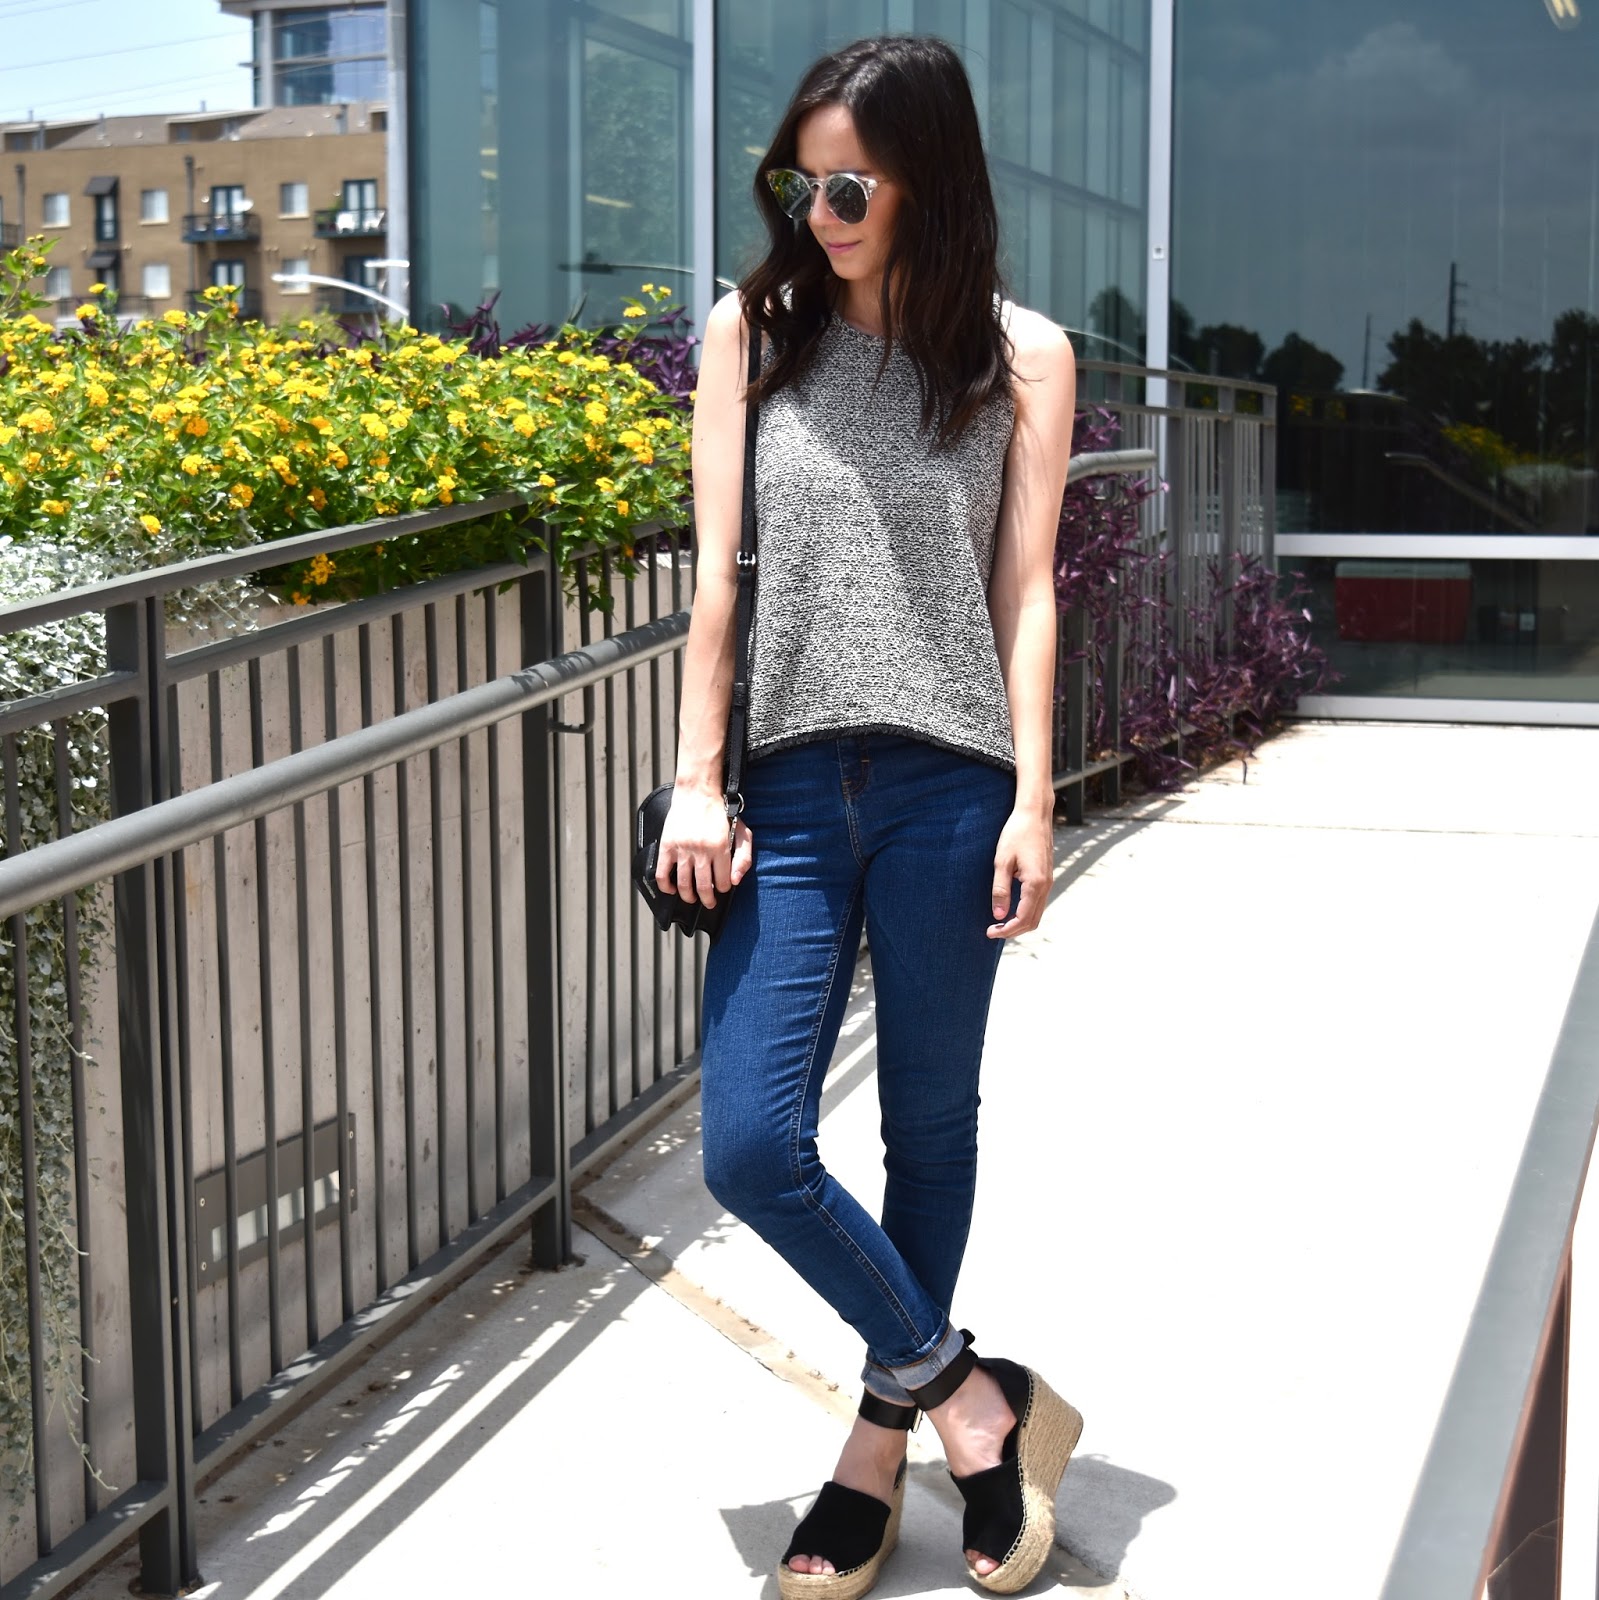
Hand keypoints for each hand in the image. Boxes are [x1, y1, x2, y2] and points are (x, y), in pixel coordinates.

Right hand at [656, 786, 754, 907]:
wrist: (697, 793)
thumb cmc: (721, 813)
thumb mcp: (742, 832)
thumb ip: (744, 857)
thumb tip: (735, 881)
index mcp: (720, 847)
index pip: (722, 881)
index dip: (723, 888)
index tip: (721, 887)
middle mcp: (701, 850)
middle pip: (703, 887)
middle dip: (708, 900)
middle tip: (709, 903)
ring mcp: (682, 849)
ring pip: (684, 884)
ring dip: (688, 897)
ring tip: (692, 899)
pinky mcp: (667, 846)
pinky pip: (663, 873)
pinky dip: (666, 886)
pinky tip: (671, 890)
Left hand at [987, 806, 1052, 938]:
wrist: (1034, 814)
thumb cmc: (1016, 834)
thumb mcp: (1002, 861)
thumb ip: (1000, 889)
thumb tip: (998, 915)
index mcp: (1035, 883)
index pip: (1023, 918)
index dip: (1007, 930)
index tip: (990, 932)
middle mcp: (1046, 885)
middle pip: (1033, 920)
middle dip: (1013, 930)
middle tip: (993, 931)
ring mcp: (1049, 881)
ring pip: (1037, 913)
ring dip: (1020, 922)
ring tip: (999, 923)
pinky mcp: (1047, 876)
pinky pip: (1038, 902)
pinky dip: (1026, 912)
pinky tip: (1011, 908)